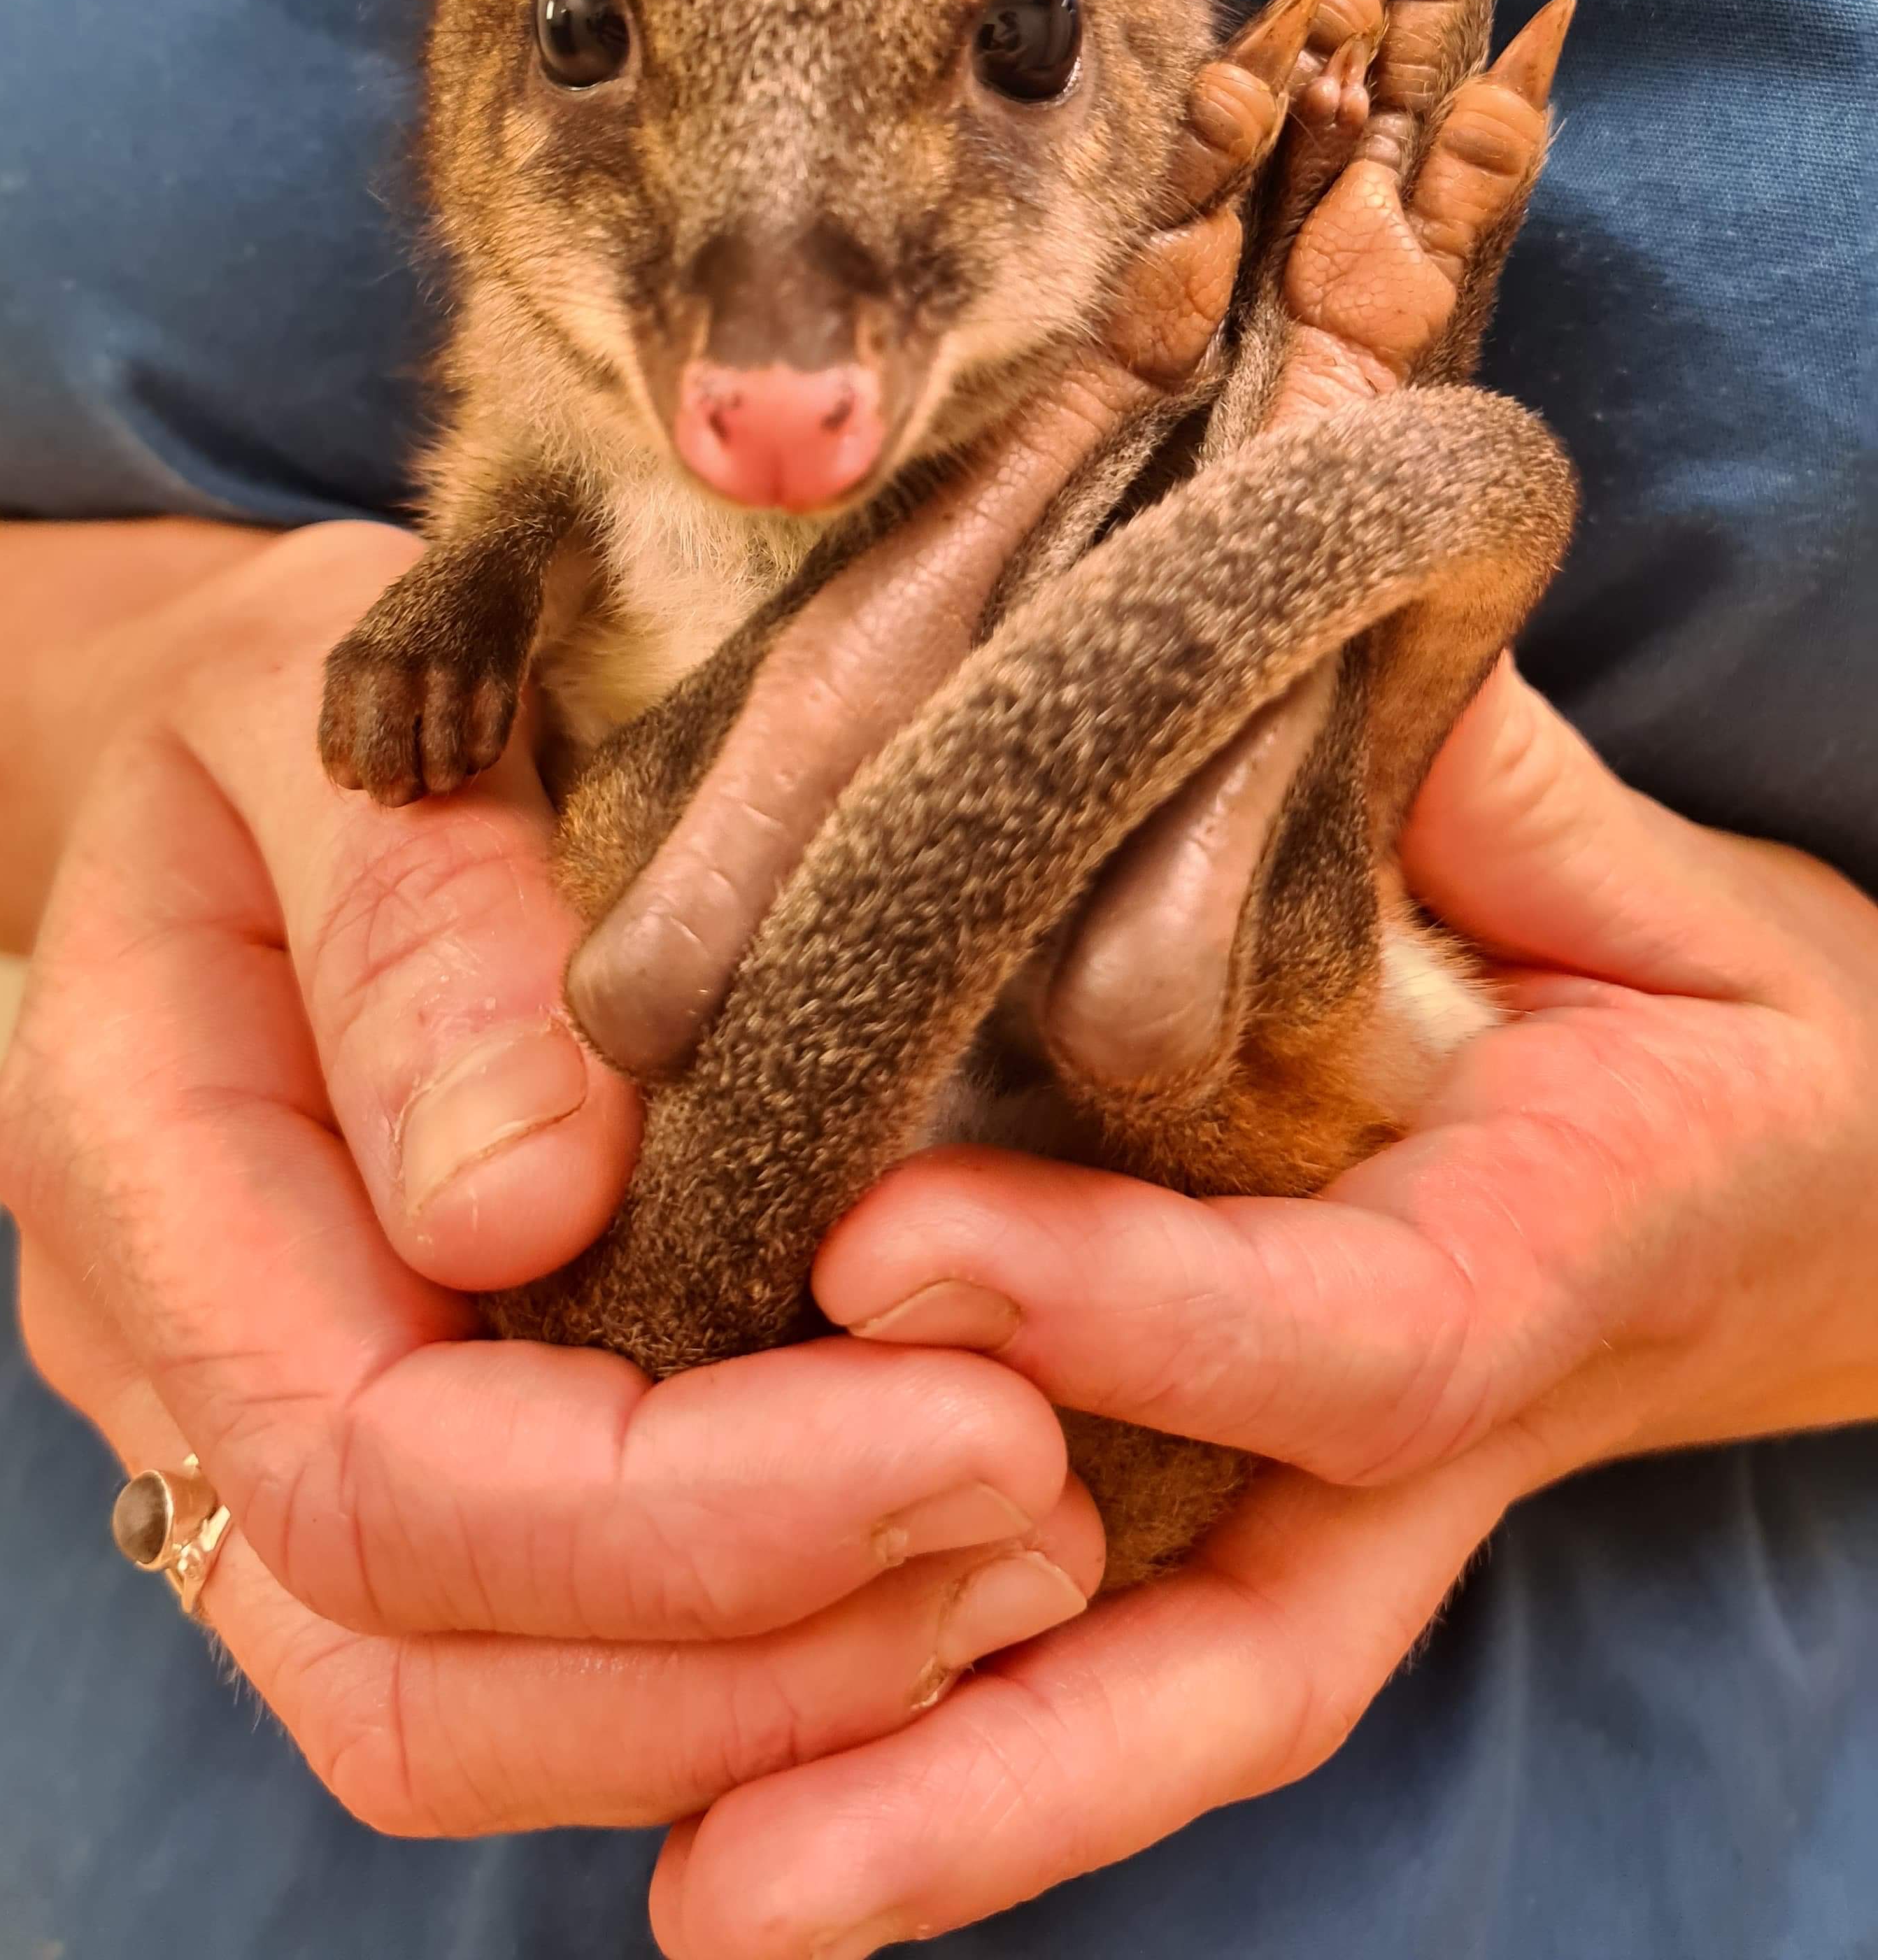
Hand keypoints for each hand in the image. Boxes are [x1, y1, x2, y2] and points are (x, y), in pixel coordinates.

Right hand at [0, 517, 1099, 1838]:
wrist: (241, 745)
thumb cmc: (314, 691)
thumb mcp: (353, 712)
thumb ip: (416, 933)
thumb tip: (518, 1212)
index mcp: (133, 1151)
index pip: (363, 1459)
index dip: (670, 1506)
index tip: (982, 1420)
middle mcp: (168, 1358)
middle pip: (404, 1670)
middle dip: (745, 1647)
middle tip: (1047, 1521)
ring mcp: (260, 1439)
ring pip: (474, 1720)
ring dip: (770, 1690)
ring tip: (1035, 1556)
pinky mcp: (391, 1465)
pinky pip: (541, 1666)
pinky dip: (749, 1658)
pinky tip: (937, 1551)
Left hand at [645, 657, 1877, 1955]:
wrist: (1816, 1178)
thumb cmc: (1716, 1016)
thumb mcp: (1645, 883)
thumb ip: (1486, 785)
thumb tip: (1307, 646)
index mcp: (1550, 1262)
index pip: (1339, 1337)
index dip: (1124, 1311)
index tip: (884, 1252)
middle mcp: (1436, 1439)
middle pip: (1237, 1659)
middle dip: (998, 1766)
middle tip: (739, 1877)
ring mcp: (1357, 1508)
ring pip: (1166, 1694)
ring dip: (949, 1799)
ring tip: (713, 1899)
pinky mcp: (1288, 1498)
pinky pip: (1132, 1635)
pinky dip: (973, 1713)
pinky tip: (771, 1769)